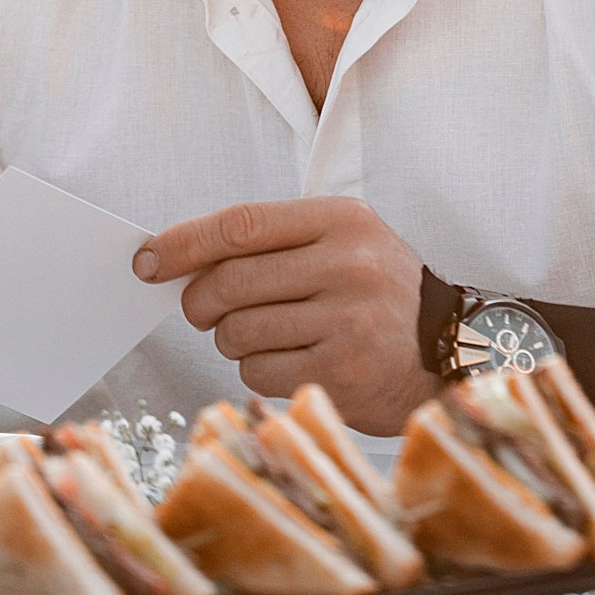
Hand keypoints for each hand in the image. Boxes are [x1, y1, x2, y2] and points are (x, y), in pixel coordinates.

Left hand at [134, 198, 433, 432]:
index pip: (242, 224)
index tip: (148, 260)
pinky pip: (257, 371)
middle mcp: (349, 266)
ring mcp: (347, 321)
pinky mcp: (340, 373)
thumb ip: (272, 243)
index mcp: (343, 221)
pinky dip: (257, 370)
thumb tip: (177, 261)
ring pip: (237, 331)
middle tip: (201, 311)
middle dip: (198, 302)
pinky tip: (291, 361)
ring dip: (232, 339)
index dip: (184, 243)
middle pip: (229, 282)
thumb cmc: (377, 295)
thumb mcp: (343, 243)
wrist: (446, 354)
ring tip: (267, 335)